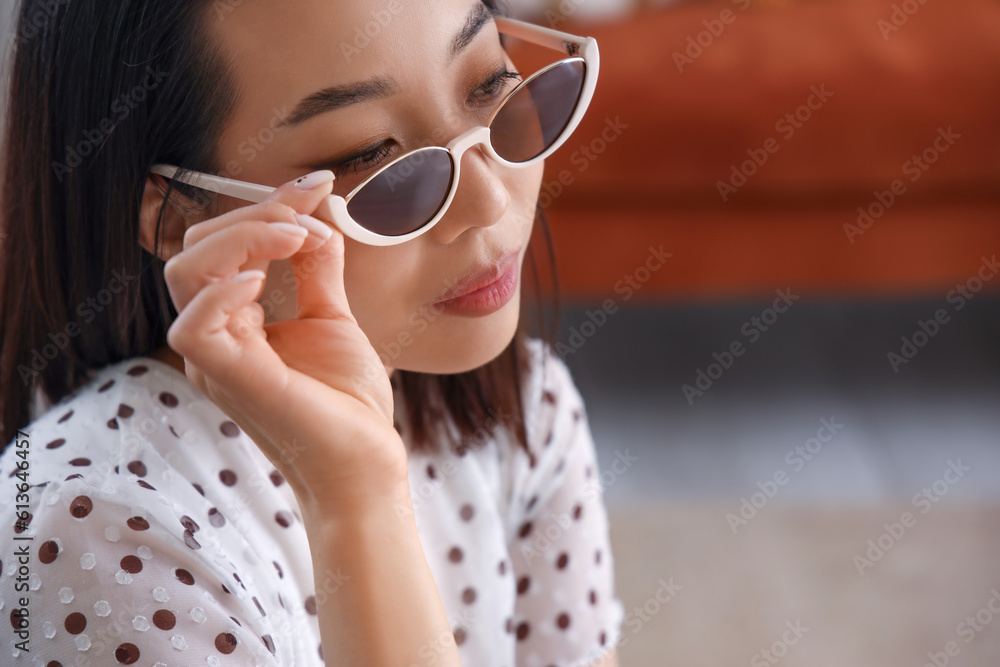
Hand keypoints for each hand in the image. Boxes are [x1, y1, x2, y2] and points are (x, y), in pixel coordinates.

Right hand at [161, 170, 405, 514]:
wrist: (365, 462)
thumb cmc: (346, 401)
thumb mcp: (331, 318)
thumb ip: (316, 270)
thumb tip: (316, 218)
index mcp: (233, 322)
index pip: (221, 246)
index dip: (265, 206)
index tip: (319, 186)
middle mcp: (214, 336)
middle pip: (196, 249)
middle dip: (254, 215)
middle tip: (310, 216)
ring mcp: (215, 359)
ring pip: (186, 273)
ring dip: (245, 238)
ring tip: (298, 237)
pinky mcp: (229, 379)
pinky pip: (195, 325)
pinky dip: (224, 289)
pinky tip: (265, 280)